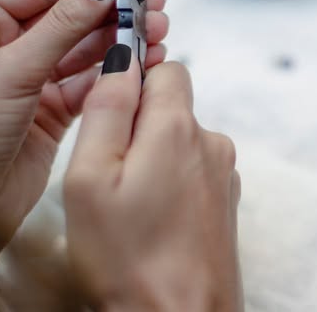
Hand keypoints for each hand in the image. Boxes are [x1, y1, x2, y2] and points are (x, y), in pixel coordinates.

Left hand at [0, 0, 167, 244]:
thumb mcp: (12, 71)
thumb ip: (63, 24)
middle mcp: (4, 45)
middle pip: (70, 13)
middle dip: (114, 8)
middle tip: (157, 5)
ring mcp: (30, 78)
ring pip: (85, 48)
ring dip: (121, 39)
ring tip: (159, 34)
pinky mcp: (50, 110)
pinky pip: (90, 81)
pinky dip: (117, 72)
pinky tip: (144, 64)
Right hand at [64, 59, 241, 311]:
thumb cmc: (127, 260)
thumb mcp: (90, 177)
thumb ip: (106, 108)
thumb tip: (120, 56)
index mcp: (178, 128)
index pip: (164, 67)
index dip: (131, 79)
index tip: (107, 110)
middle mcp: (212, 144)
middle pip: (171, 107)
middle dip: (136, 128)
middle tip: (106, 176)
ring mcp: (224, 177)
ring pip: (179, 143)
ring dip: (151, 162)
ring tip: (127, 209)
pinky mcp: (226, 206)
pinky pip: (191, 176)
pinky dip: (169, 188)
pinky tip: (150, 223)